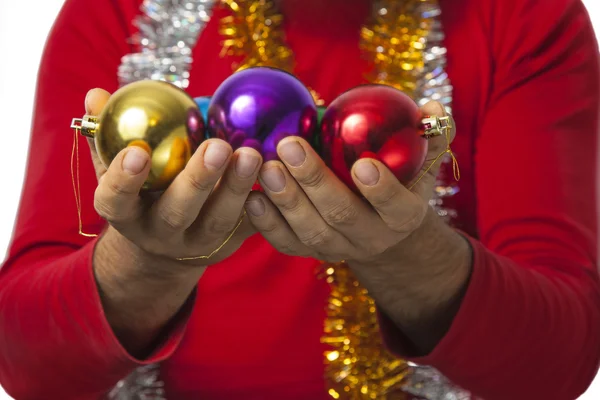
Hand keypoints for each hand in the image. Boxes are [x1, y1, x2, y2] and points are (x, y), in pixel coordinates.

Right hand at [85, 88, 261, 267]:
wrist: (166, 247)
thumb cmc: (140, 194)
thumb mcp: (115, 169)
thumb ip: (106, 135)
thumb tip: (97, 96)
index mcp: (126, 215)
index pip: (115, 201)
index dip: (122, 179)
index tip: (136, 150)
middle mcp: (160, 235)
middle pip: (176, 213)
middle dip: (197, 180)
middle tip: (218, 146)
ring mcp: (196, 245)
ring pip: (217, 222)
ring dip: (236, 188)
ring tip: (252, 154)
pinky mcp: (228, 245)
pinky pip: (248, 226)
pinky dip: (263, 201)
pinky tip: (276, 172)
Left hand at [244, 101, 454, 264]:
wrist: (380, 228)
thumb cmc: (401, 182)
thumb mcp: (422, 162)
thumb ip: (432, 134)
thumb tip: (432, 106)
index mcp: (403, 217)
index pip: (396, 208)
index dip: (381, 190)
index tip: (362, 164)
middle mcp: (371, 239)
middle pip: (342, 215)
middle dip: (314, 182)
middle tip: (289, 145)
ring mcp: (338, 248)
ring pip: (310, 231)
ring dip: (285, 200)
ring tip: (265, 167)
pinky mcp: (310, 252)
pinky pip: (287, 243)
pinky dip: (267, 224)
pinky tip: (251, 198)